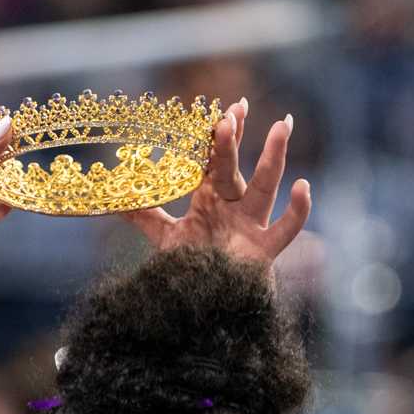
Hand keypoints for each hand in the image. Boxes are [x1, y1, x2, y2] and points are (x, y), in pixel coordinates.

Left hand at [122, 101, 312, 269]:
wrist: (205, 303)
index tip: (218, 110)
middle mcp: (232, 205)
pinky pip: (286, 228)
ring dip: (274, 156)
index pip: (211, 160)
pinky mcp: (264, 249)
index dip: (214, 137)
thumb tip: (110, 199)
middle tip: (235, 110)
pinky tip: (302, 186)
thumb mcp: (164, 237)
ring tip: (282, 125)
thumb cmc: (192, 267)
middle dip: (234, 139)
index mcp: (209, 197)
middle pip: (233, 167)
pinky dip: (297, 210)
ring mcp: (250, 224)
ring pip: (265, 186)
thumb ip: (143, 216)